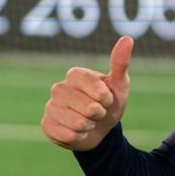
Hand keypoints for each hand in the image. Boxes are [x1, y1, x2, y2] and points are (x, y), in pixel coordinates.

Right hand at [41, 36, 133, 150]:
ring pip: (78, 123)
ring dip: (90, 126)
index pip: (96, 89)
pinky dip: (80, 137)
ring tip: (88, 122)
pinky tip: (78, 132)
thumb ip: (121, 63)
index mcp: (75, 74)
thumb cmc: (109, 104)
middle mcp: (59, 88)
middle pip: (88, 108)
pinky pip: (69, 135)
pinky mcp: (46, 125)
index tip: (107, 99)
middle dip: (99, 114)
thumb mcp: (119, 85)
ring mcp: (50, 106)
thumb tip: (128, 38)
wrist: (99, 130)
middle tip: (98, 112)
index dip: (106, 98)